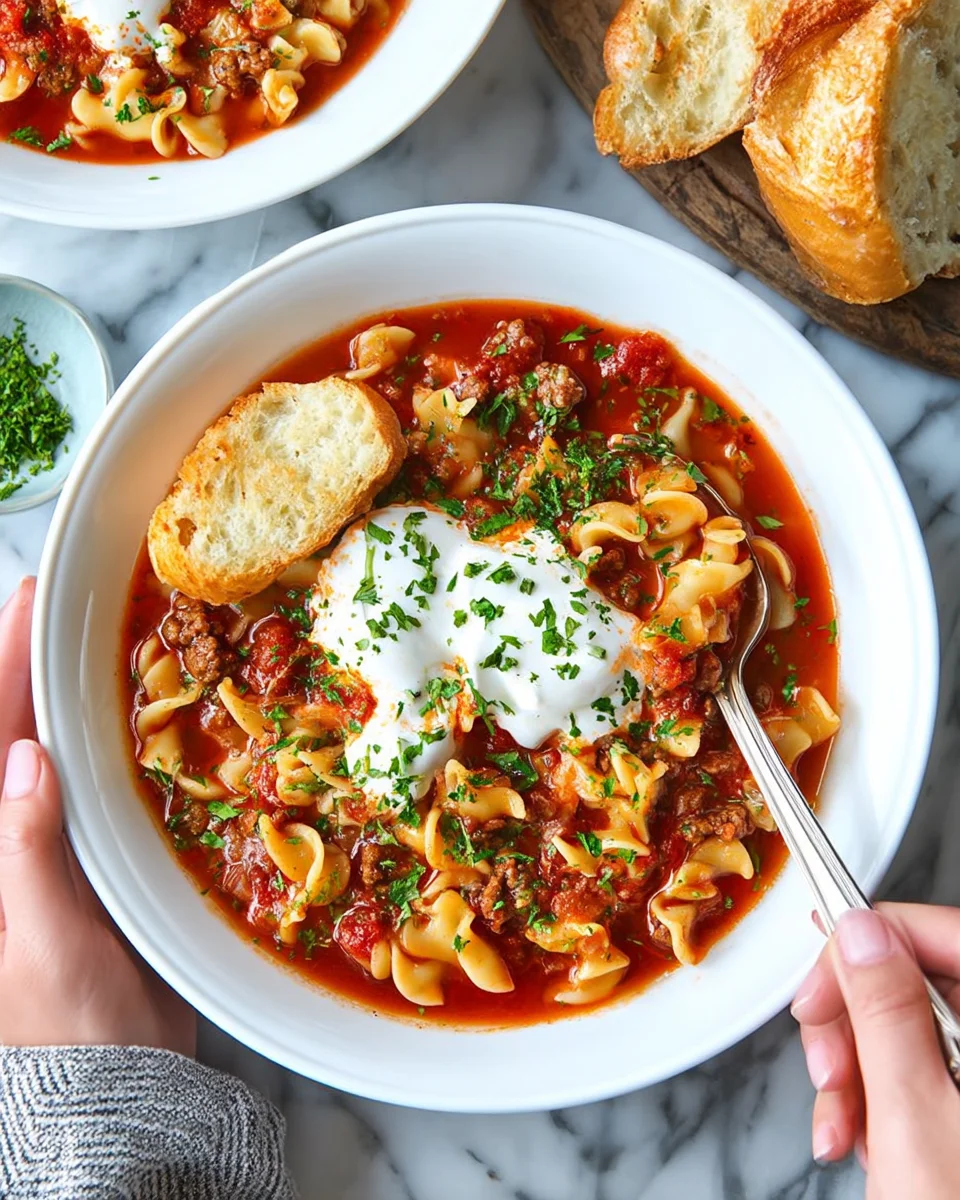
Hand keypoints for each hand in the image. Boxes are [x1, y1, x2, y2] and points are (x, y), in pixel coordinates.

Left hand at [0, 578, 194, 1052]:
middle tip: (60, 600)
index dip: (3, 668)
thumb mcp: (39, 945)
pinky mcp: (89, 868)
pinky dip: (108, 749)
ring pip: (53, 757)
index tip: (29, 605)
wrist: (119, 1094)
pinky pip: (94, 792)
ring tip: (99, 639)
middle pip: (10, 735)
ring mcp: (47, 853)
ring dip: (68, 697)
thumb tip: (26, 761)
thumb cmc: (66, 1034)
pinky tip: (133, 719)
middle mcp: (7, 843)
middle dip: (27, 665)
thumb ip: (25, 854)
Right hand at [792, 904, 959, 1196]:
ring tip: (843, 1125)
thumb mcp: (911, 1119)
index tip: (825, 977)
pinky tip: (865, 1138)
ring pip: (910, 1029)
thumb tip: (860, 931)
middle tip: (827, 1064)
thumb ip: (883, 1013)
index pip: (948, 934)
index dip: (876, 941)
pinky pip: (917, 1071)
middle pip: (922, 981)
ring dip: (857, 1070)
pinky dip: (876, 1098)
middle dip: (856, 1021)